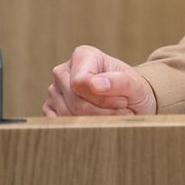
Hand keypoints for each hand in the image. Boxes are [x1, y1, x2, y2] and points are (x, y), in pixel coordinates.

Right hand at [42, 45, 156, 116]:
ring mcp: (54, 91)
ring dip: (96, 121)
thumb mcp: (135, 84)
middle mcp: (63, 71)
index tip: (122, 100)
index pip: (81, 82)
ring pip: (69, 117)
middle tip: (121, 111)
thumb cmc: (132, 90)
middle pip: (76, 103)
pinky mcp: (50, 110)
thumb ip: (119, 81)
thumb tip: (95, 84)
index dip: (103, 98)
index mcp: (83, 56)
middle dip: (102, 112)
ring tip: (113, 115)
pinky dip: (83, 128)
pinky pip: (62, 126)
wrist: (130, 103)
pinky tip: (98, 121)